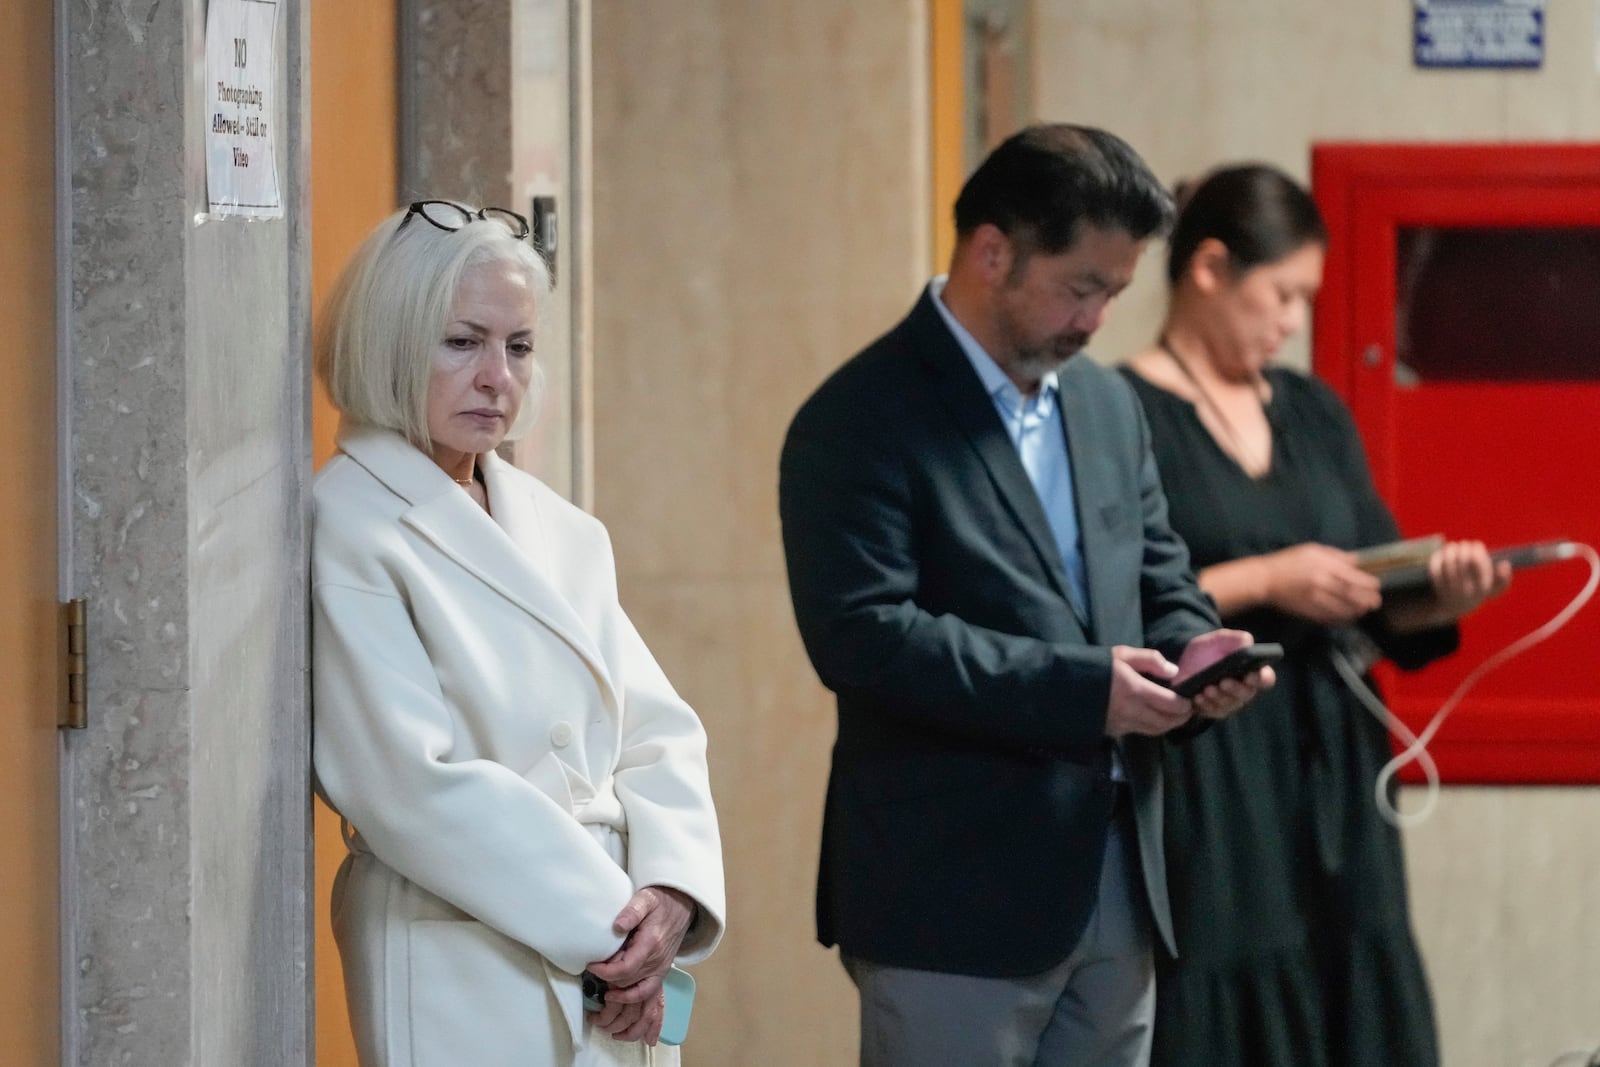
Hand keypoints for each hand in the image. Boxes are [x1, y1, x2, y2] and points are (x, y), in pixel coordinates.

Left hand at [584, 885, 696, 1034]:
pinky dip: (631, 998)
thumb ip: (632, 911)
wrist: (682, 905)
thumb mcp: (645, 899)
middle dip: (607, 979)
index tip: (591, 965)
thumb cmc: (661, 900)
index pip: (625, 968)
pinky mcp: (662, 972)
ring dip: (617, 991)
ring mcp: (661, 968)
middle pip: (626, 981)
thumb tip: (617, 926)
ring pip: (635, 991)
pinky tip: (616, 996)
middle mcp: (657, 961)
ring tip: (601, 986)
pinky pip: (646, 992)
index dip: (604, 971)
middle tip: (594, 969)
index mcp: (651, 943)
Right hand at [1105, 646, 1192, 736]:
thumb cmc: (1096, 666)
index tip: (1190, 700)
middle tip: (1187, 710)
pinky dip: (1152, 727)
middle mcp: (1132, 711)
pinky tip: (1154, 718)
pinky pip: (1140, 731)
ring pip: (1154, 730)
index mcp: (1135, 689)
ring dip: (1168, 725)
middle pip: (1165, 722)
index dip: (1184, 705)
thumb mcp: (1122, 654)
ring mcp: (1123, 724)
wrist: (1066, 686)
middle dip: (1180, 718)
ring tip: (1174, 716)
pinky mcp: (1115, 731)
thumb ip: (1150, 659)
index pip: (1170, 704)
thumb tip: (1173, 671)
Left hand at [1171, 629, 1274, 720]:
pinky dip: (1205, 704)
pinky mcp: (1213, 710)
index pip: (1265, 679)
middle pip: (1246, 694)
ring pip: (1229, 704)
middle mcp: (1243, 690)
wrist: (1183, 664)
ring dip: (1218, 697)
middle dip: (1236, 688)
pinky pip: (1212, 711)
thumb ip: (1235, 639)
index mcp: (1251, 672)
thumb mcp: (1218, 640)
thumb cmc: (1208, 652)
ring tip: (1208, 688)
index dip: (1261, 678)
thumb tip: (1247, 643)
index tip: (1251, 675)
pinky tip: (1197, 697)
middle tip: (1224, 681)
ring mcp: (1229, 702)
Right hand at [1263, 542, 1381, 623]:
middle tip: (1376, 601)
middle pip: (1352, 595)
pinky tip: (1349, 616)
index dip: (1369, 584)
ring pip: (1344, 610)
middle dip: (1368, 600)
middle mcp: (1322, 585)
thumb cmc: (1289, 561)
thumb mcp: (1313, 550)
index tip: (1376, 585)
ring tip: (1365, 609)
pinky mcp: (1309, 613)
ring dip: (1358, 611)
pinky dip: (1343, 619)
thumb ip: (1337, 556)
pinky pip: (1331, 618)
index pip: (1353, 578)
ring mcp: (1316, 601)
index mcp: (1324, 567)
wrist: (1266, 580)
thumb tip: (1357, 561)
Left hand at [1427, 540, 1510, 616]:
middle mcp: (1466, 591)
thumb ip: (1502, 580)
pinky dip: (1437, 559)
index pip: (1480, 565)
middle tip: (1464, 543)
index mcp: (1482, 590)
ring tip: (1453, 546)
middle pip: (1463, 562)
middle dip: (1464, 549)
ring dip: (1450, 551)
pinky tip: (1441, 553)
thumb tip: (1504, 564)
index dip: (1478, 552)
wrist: (1454, 609)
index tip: (1477, 545)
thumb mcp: (1493, 591)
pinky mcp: (1437, 588)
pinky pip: (1435, 570)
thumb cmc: (1476, 593)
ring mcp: (1450, 590)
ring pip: (1448, 564)